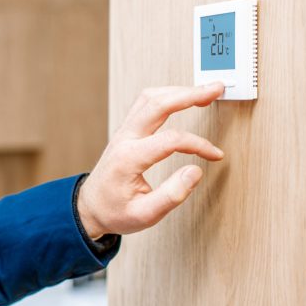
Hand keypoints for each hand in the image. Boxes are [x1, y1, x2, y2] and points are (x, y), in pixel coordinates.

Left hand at [77, 83, 225, 237]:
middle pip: (157, 104)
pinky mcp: (126, 131)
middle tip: (215, 89)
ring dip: (177, 91)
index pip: (171, 140)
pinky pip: (144, 103)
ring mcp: (123, 132)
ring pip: (149, 98)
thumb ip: (171, 195)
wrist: (90, 208)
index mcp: (128, 159)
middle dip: (189, 94)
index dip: (199, 144)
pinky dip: (166, 96)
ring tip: (203, 91)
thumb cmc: (115, 212)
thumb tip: (196, 171)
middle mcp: (124, 139)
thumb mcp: (144, 215)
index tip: (215, 155)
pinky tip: (182, 97)